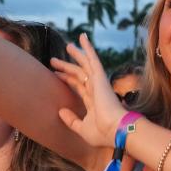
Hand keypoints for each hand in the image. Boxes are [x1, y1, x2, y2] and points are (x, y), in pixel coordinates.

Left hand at [51, 34, 127, 149]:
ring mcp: (98, 83)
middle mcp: (96, 90)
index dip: (68, 80)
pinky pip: (92, 59)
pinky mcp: (100, 77)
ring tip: (67, 46)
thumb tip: (60, 111)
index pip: (79, 86)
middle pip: (79, 74)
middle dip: (67, 67)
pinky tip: (81, 38)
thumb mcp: (82, 128)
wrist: (116, 130)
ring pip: (85, 64)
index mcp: (93, 102)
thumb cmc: (102, 133)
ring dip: (76, 54)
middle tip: (54, 60)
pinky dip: (88, 48)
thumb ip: (71, 120)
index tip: (56, 75)